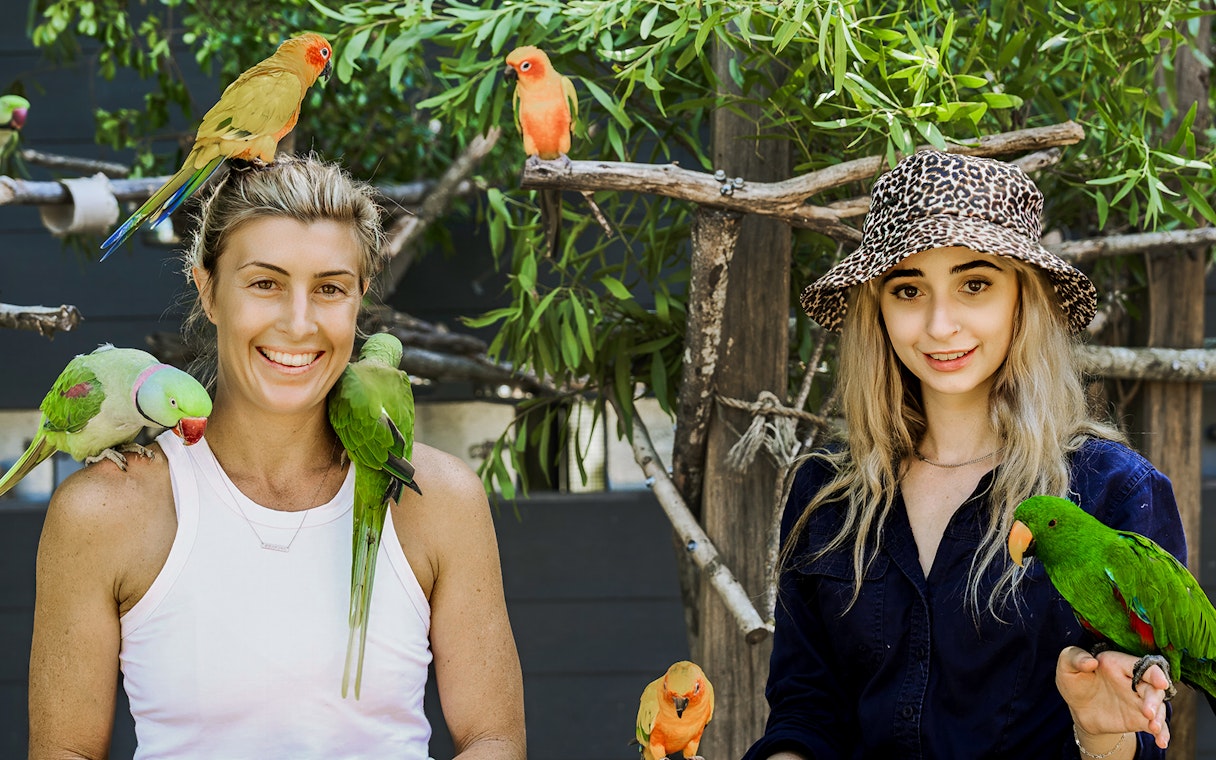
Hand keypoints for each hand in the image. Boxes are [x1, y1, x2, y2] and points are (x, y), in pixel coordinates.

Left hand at [1056, 646, 1170, 749]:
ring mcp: (1139, 701)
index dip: (1154, 673)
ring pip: (1158, 707)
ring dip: (1160, 717)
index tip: (1160, 682)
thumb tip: (1090, 662)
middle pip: (1153, 688)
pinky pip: (1157, 726)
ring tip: (1153, 727)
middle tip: (1148, 712)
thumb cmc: (1074, 680)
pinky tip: (1161, 742)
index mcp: (1118, 664)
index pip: (1141, 666)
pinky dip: (1162, 733)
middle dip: (1155, 699)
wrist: (1079, 708)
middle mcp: (1133, 682)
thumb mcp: (1067, 666)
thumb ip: (1075, 658)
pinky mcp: (1141, 719)